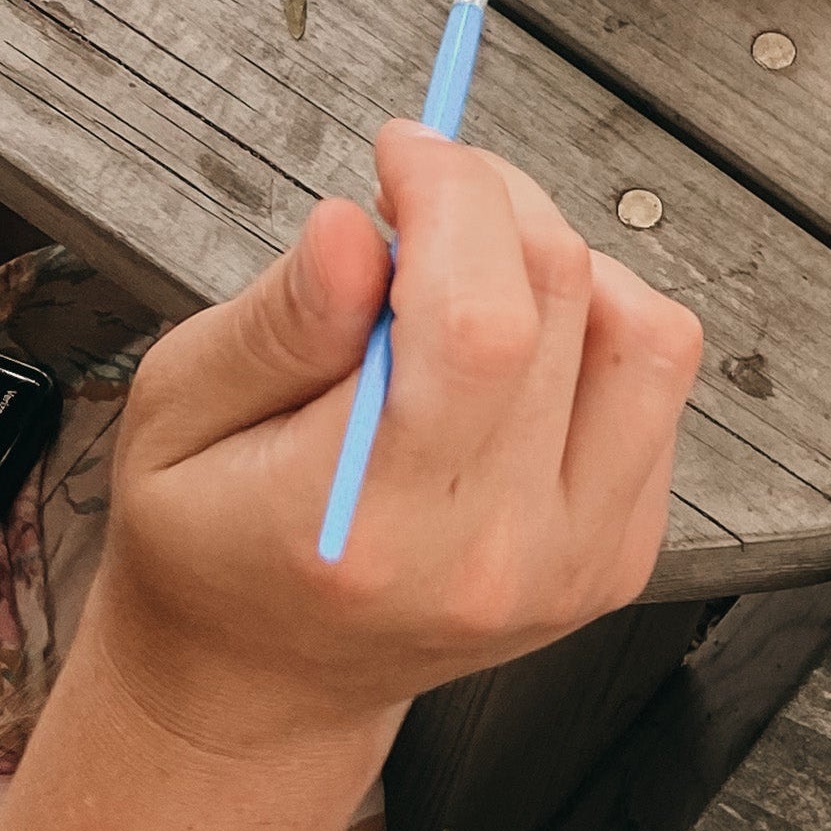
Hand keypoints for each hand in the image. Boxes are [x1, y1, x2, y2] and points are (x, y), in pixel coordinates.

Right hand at [90, 124, 700, 754]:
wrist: (268, 680)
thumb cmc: (210, 542)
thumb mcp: (175, 415)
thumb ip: (279, 322)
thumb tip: (359, 225)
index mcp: (376, 527)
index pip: (479, 325)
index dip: (457, 199)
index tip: (406, 151)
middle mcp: (502, 552)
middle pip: (566, 305)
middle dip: (498, 204)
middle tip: (423, 194)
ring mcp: (583, 557)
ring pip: (646, 338)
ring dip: (564, 266)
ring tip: (465, 277)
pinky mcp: (624, 550)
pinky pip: (655, 390)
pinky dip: (591, 332)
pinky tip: (507, 355)